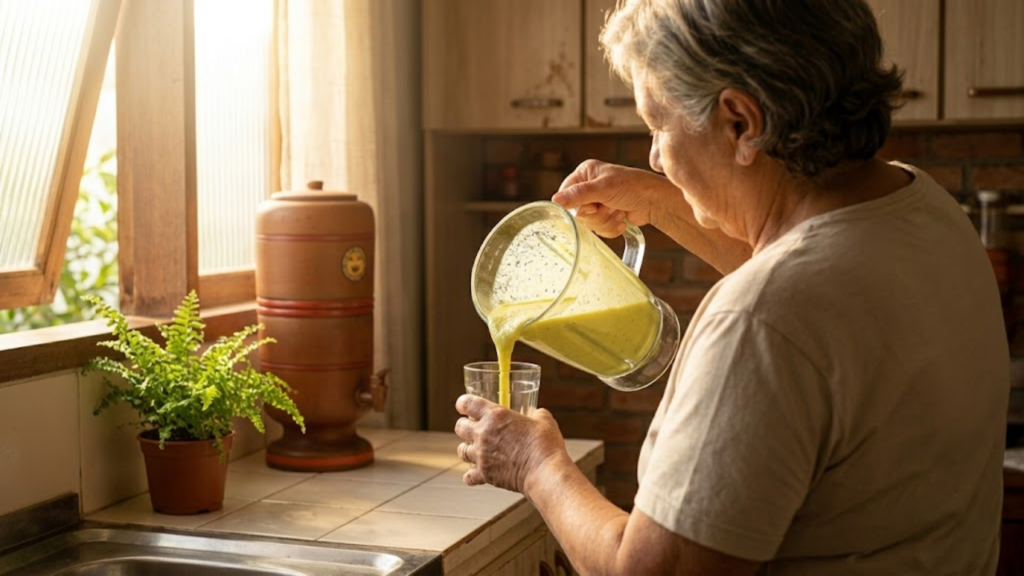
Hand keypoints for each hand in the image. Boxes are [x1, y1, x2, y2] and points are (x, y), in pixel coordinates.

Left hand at [454, 394, 567, 494]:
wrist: (544, 471)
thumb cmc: (545, 445)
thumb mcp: (544, 420)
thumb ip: (536, 414)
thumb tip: (537, 414)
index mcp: (495, 415)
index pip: (467, 403)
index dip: (463, 403)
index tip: (464, 406)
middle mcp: (483, 434)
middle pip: (459, 427)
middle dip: (464, 426)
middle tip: (472, 427)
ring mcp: (482, 455)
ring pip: (461, 451)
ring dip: (466, 449)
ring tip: (475, 450)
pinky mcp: (485, 474)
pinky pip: (469, 476)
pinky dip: (471, 475)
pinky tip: (477, 473)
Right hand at [551, 160, 677, 237]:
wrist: (655, 201)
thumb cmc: (633, 186)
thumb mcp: (603, 188)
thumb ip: (578, 195)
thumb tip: (555, 200)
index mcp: (585, 173)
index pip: (565, 194)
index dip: (577, 205)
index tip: (592, 205)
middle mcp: (589, 187)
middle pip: (577, 212)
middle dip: (596, 214)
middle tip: (609, 206)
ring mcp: (598, 202)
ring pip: (589, 223)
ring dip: (606, 220)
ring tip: (618, 210)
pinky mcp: (606, 216)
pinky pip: (599, 230)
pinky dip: (611, 227)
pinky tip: (622, 218)